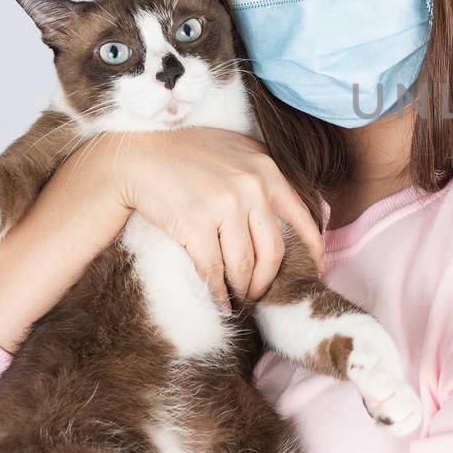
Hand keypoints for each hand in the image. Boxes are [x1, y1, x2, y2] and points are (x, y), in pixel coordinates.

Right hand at [80, 127, 323, 308]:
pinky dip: (217, 292)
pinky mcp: (195, 223)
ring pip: (243, 265)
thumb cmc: (187, 152)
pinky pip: (213, 270)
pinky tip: (218, 301)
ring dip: (241, 290)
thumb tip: (288, 212)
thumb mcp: (238, 151)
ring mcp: (224, 205)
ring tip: (238, 300)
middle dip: (266, 281)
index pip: (303, 218)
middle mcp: (252, 187)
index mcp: (267, 170)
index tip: (313, 271)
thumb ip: (264, 176)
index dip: (312, 251)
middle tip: (258, 293)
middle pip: (273, 252)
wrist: (138, 154)